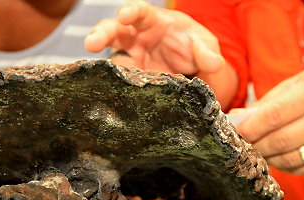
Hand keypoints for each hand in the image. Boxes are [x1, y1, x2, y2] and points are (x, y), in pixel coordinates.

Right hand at [84, 1, 223, 75]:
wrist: (190, 69)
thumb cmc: (193, 47)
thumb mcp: (205, 45)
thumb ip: (207, 52)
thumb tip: (213, 63)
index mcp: (153, 20)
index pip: (139, 11)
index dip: (130, 12)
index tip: (124, 16)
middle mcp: (136, 35)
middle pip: (114, 29)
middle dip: (102, 33)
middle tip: (92, 43)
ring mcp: (129, 56)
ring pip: (109, 51)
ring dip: (98, 57)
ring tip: (90, 65)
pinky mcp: (129, 75)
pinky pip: (116, 76)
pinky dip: (110, 80)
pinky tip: (104, 84)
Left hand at [237, 65, 303, 173]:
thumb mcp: (300, 83)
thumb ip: (269, 102)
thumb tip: (237, 118)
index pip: (275, 115)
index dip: (251, 127)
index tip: (237, 132)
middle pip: (281, 141)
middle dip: (256, 146)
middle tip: (242, 146)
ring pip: (290, 158)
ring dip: (267, 158)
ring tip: (257, 152)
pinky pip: (303, 169)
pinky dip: (284, 166)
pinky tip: (277, 158)